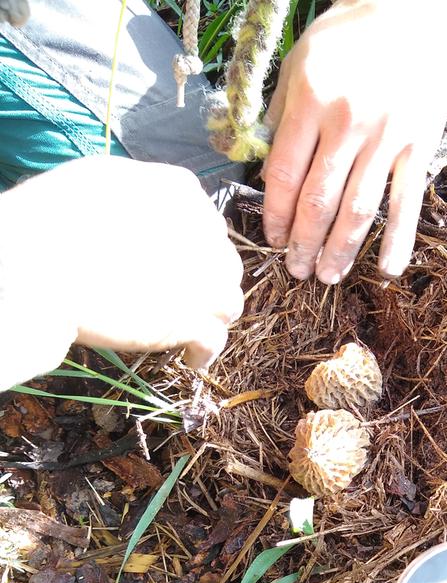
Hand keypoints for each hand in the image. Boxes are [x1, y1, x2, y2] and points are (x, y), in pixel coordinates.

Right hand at [0, 156, 241, 384]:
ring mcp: (204, 280)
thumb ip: (139, 198)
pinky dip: (203, 352)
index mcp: (182, 193)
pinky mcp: (192, 321)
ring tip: (191, 330)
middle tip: (185, 299)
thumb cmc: (56, 220)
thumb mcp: (102, 183)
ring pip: (227, 302)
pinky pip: (214, 340)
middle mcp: (204, 233)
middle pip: (223, 263)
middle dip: (208, 281)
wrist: (44, 265)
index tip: (177, 263)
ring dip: (211, 316)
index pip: (206, 222)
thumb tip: (141, 218)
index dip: (192, 248)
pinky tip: (190, 358)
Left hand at [262, 0, 446, 283]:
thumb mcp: (299, 62)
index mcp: (311, 102)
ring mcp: (386, 138)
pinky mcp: (418, 145)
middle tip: (296, 271)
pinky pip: (406, 202)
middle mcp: (347, 123)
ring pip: (358, 210)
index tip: (273, 240)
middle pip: (318, 202)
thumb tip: (268, 171)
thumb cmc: (347, 38)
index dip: (275, 216)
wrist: (409, 9)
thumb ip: (282, 115)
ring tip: (328, 276)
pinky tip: (388, 269)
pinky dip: (398, 240)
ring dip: (340, 251)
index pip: (284, 175)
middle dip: (303, 244)